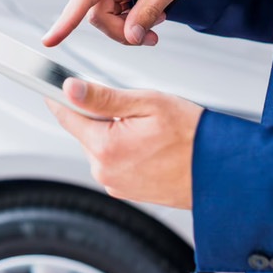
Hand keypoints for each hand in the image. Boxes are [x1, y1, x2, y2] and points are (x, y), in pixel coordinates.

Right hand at [42, 0, 206, 46]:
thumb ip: (148, 10)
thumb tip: (131, 37)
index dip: (65, 22)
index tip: (50, 41)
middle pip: (98, 14)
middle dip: (123, 31)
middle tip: (152, 38)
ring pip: (106, 15)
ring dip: (130, 25)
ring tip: (159, 20)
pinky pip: (115, 9)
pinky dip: (133, 17)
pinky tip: (153, 12)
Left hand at [46, 78, 203, 208]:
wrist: (223, 172)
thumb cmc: (194, 136)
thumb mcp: (148, 104)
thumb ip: (103, 97)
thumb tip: (69, 88)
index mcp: (106, 147)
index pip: (67, 115)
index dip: (60, 96)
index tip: (49, 82)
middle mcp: (104, 171)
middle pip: (85, 130)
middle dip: (101, 115)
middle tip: (134, 110)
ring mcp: (114, 183)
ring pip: (100, 145)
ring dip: (114, 133)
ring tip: (149, 132)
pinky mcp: (125, 190)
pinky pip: (114, 161)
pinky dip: (125, 150)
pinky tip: (150, 147)